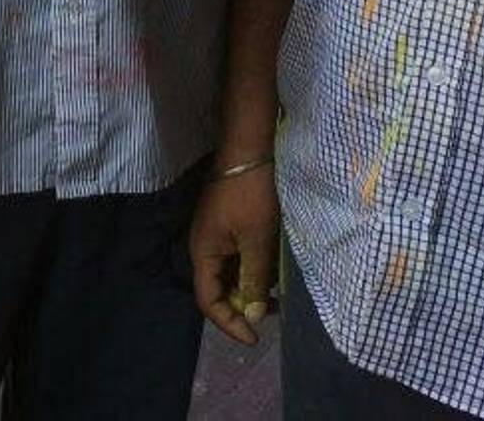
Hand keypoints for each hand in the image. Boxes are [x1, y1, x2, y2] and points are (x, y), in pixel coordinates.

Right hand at [189, 164, 279, 346]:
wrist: (251, 146)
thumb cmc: (252, 194)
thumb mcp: (257, 240)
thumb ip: (253, 280)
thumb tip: (250, 314)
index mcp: (204, 251)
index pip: (208, 301)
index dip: (229, 323)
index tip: (256, 337)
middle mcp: (205, 245)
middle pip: (219, 288)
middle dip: (244, 305)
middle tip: (274, 311)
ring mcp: (217, 232)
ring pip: (231, 272)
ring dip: (252, 286)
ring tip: (279, 291)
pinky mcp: (229, 222)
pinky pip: (238, 256)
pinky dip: (254, 267)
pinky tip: (275, 267)